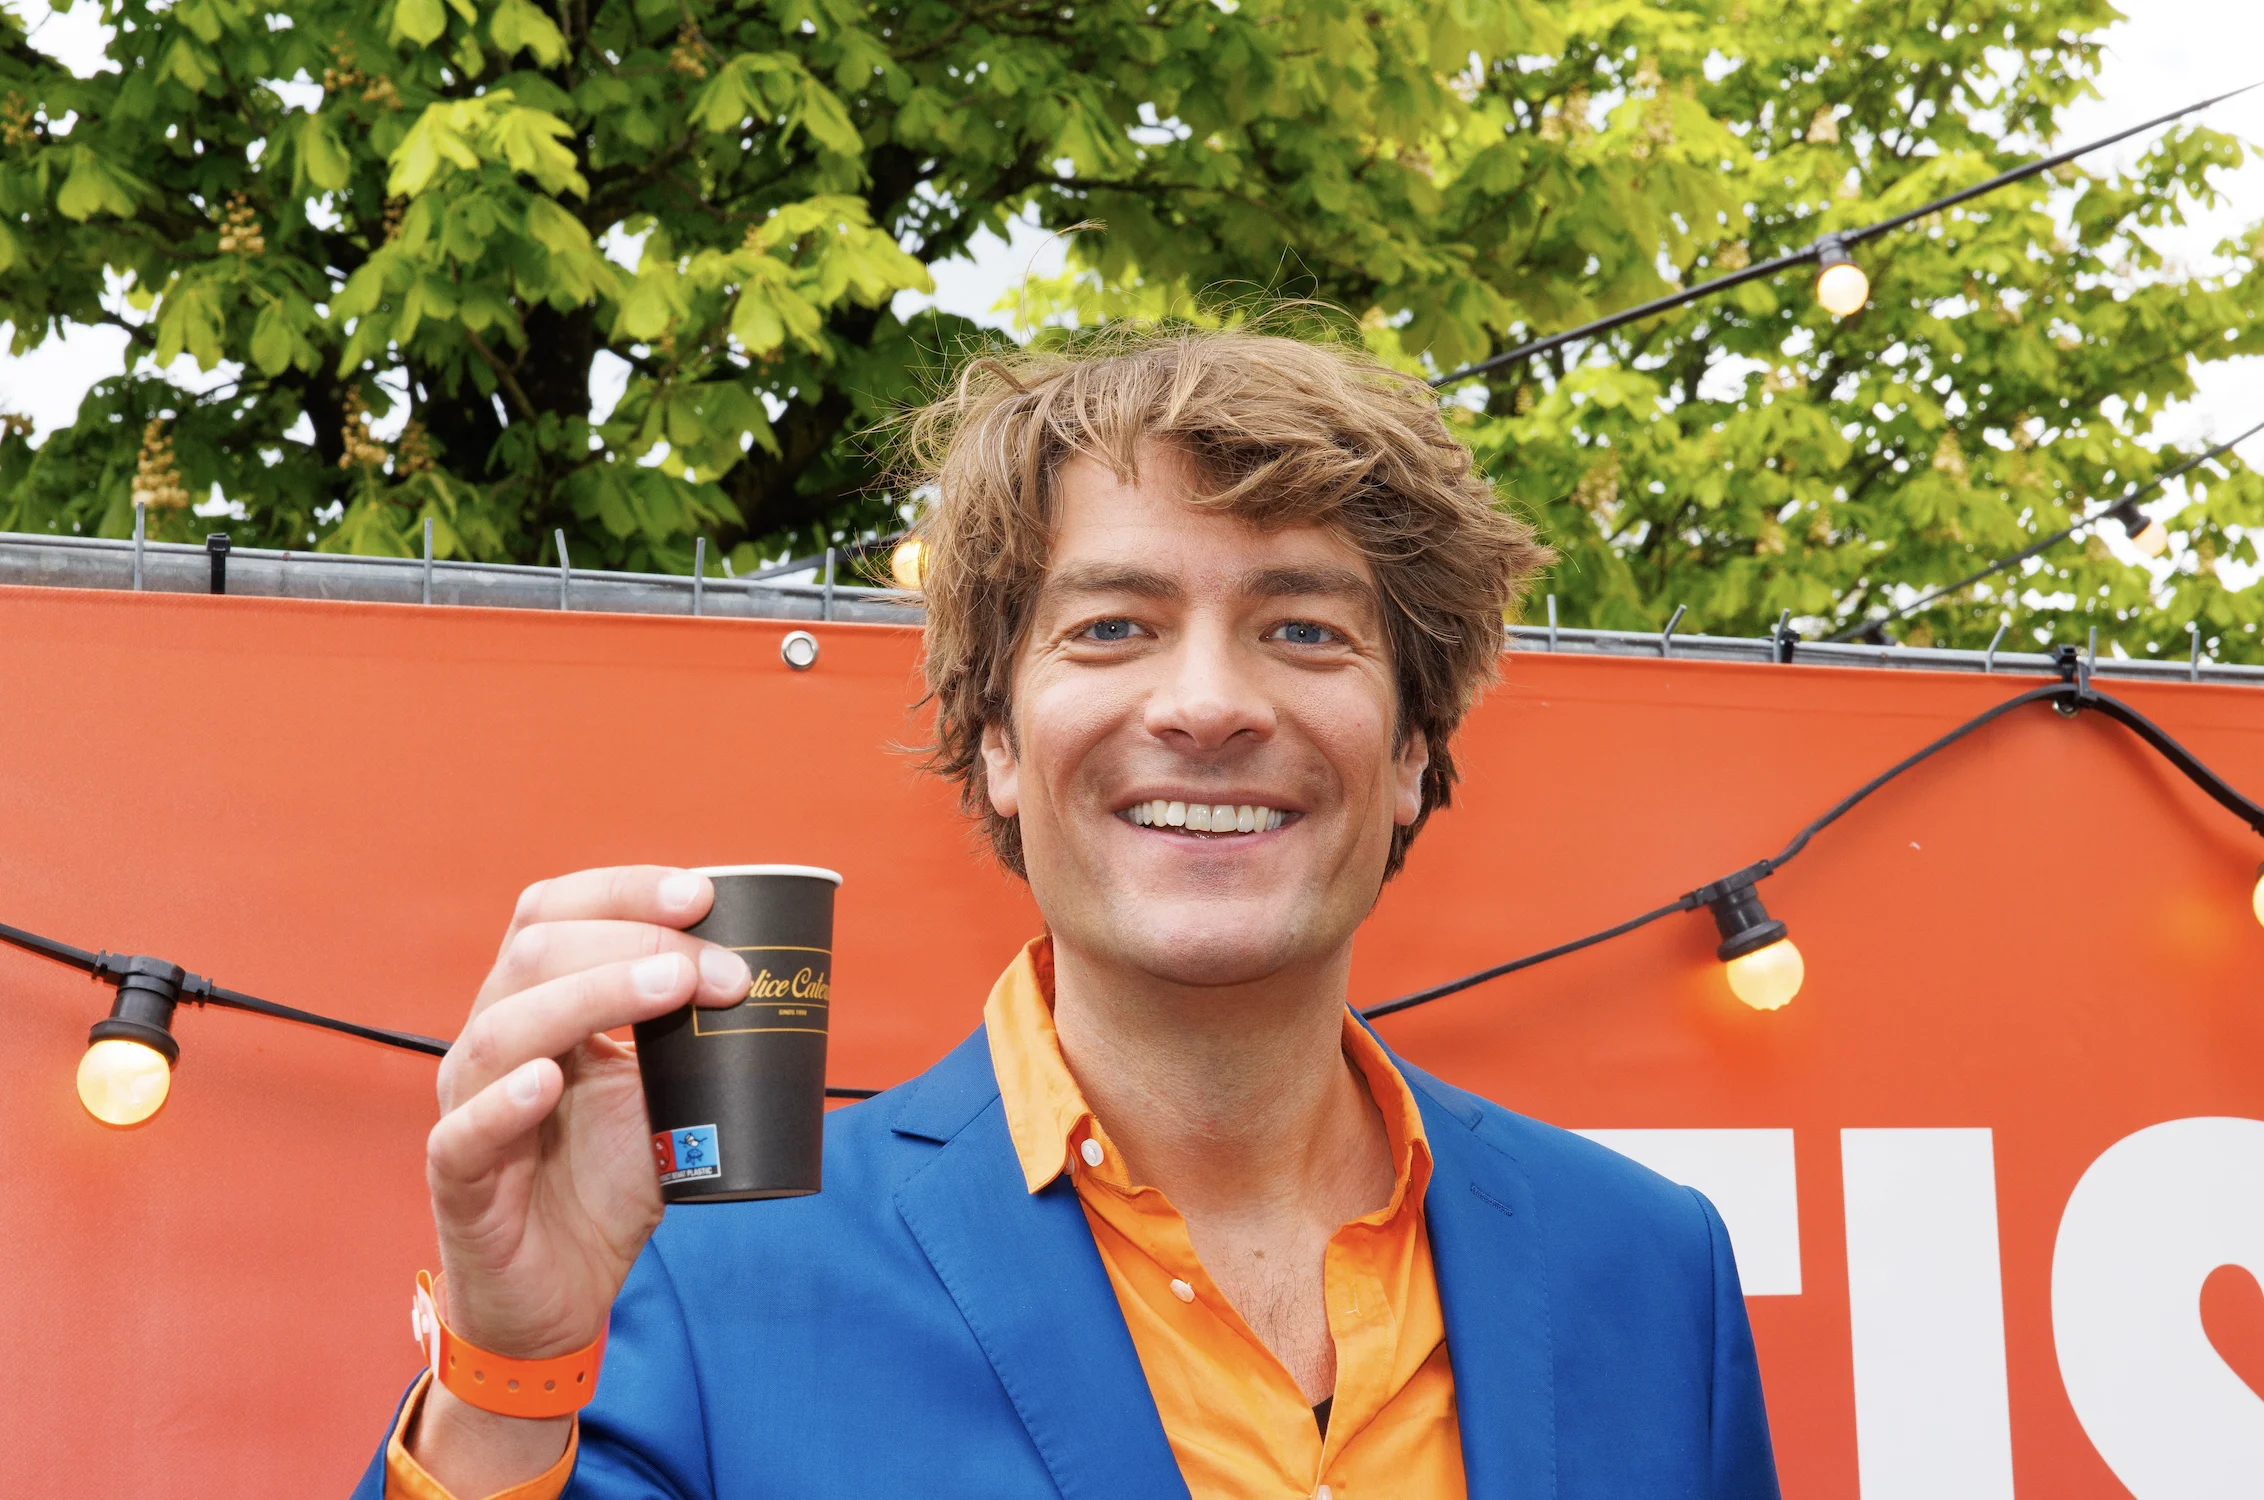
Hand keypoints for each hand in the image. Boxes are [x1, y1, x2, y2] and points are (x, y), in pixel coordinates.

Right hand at [424, 866, 749, 1361]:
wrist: (561, 1291)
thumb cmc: (604, 1180)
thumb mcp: (660, 1092)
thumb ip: (690, 1035)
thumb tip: (769, 976)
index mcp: (536, 1004)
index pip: (555, 914)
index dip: (623, 891)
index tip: (703, 894)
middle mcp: (493, 1042)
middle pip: (536, 954)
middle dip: (636, 943)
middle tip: (722, 968)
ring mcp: (469, 1107)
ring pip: (504, 1030)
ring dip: (593, 996)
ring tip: (667, 989)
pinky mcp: (459, 1180)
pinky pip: (467, 1132)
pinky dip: (507, 1101)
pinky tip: (546, 1081)